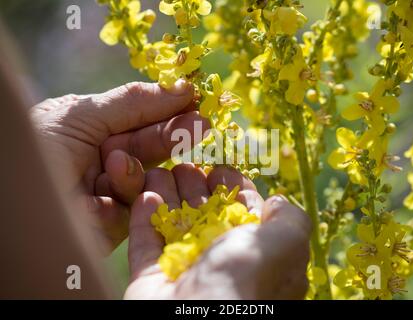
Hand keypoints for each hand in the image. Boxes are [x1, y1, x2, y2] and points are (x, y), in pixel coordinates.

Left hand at [30, 81, 208, 252]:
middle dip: (172, 135)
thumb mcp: (81, 115)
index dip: (167, 109)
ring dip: (138, 167)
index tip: (195, 100)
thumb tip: (182, 87)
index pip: (139, 117)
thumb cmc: (37, 149)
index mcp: (91, 130)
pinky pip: (133, 209)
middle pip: (148, 147)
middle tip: (201, 124)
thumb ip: (133, 102)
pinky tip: (104, 189)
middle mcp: (102, 160)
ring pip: (146, 178)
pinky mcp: (112, 225)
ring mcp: (108, 193)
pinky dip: (121, 197)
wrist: (11, 209)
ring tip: (116, 162)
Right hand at [125, 165, 310, 299]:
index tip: (219, 168)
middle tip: (183, 165)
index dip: (232, 187)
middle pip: (205, 214)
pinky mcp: (152, 278)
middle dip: (195, 186)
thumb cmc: (246, 280)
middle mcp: (221, 262)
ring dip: (166, 195)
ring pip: (174, 224)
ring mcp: (185, 271)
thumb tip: (277, 202)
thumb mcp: (285, 244)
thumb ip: (289, 220)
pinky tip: (145, 195)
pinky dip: (144, 219)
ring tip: (159, 172)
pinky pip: (146, 244)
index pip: (243, 213)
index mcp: (255, 254)